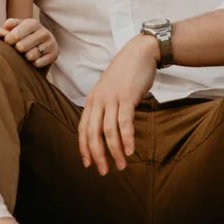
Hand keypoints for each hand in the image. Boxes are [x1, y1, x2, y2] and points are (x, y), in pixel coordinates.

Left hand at [1, 16, 56, 68]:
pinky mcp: (55, 54)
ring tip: (26, 55)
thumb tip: (6, 25)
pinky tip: (33, 60)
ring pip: (31, 56)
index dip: (9, 40)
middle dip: (17, 50)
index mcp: (33, 23)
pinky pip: (39, 63)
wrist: (41, 48)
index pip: (17, 34)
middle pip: (22, 46)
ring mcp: (51, 43)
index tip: (7, 42)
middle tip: (18, 50)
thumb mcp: (17, 28)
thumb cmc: (24, 37)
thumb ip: (11, 25)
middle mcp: (44, 32)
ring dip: (26, 57)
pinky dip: (34, 63)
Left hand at [77, 35, 158, 173]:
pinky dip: (127, 139)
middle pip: (93, 134)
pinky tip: (130, 151)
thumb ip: (106, 107)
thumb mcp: (110, 90)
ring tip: (121, 166)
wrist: (139, 52)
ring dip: (115, 151)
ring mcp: (112, 98)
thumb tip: (107, 127)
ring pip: (108, 131)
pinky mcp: (127, 97)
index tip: (89, 164)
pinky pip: (124, 122)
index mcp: (92, 100)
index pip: (83, 129)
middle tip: (104, 171)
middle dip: (97, 155)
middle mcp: (98, 100)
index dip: (84, 148)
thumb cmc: (126, 73)